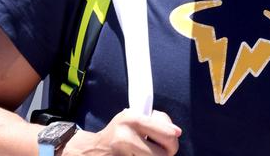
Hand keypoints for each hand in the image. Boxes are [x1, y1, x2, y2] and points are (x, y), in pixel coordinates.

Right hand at [62, 109, 181, 155]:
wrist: (92, 150)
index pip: (167, 133)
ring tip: (146, 152)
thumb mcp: (133, 118)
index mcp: (132, 119)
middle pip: (165, 154)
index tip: (173, 138)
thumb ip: (155, 122)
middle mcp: (126, 137)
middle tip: (162, 151)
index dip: (174, 139)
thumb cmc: (118, 132)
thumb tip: (177, 132)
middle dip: (167, 153)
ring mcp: (122, 155)